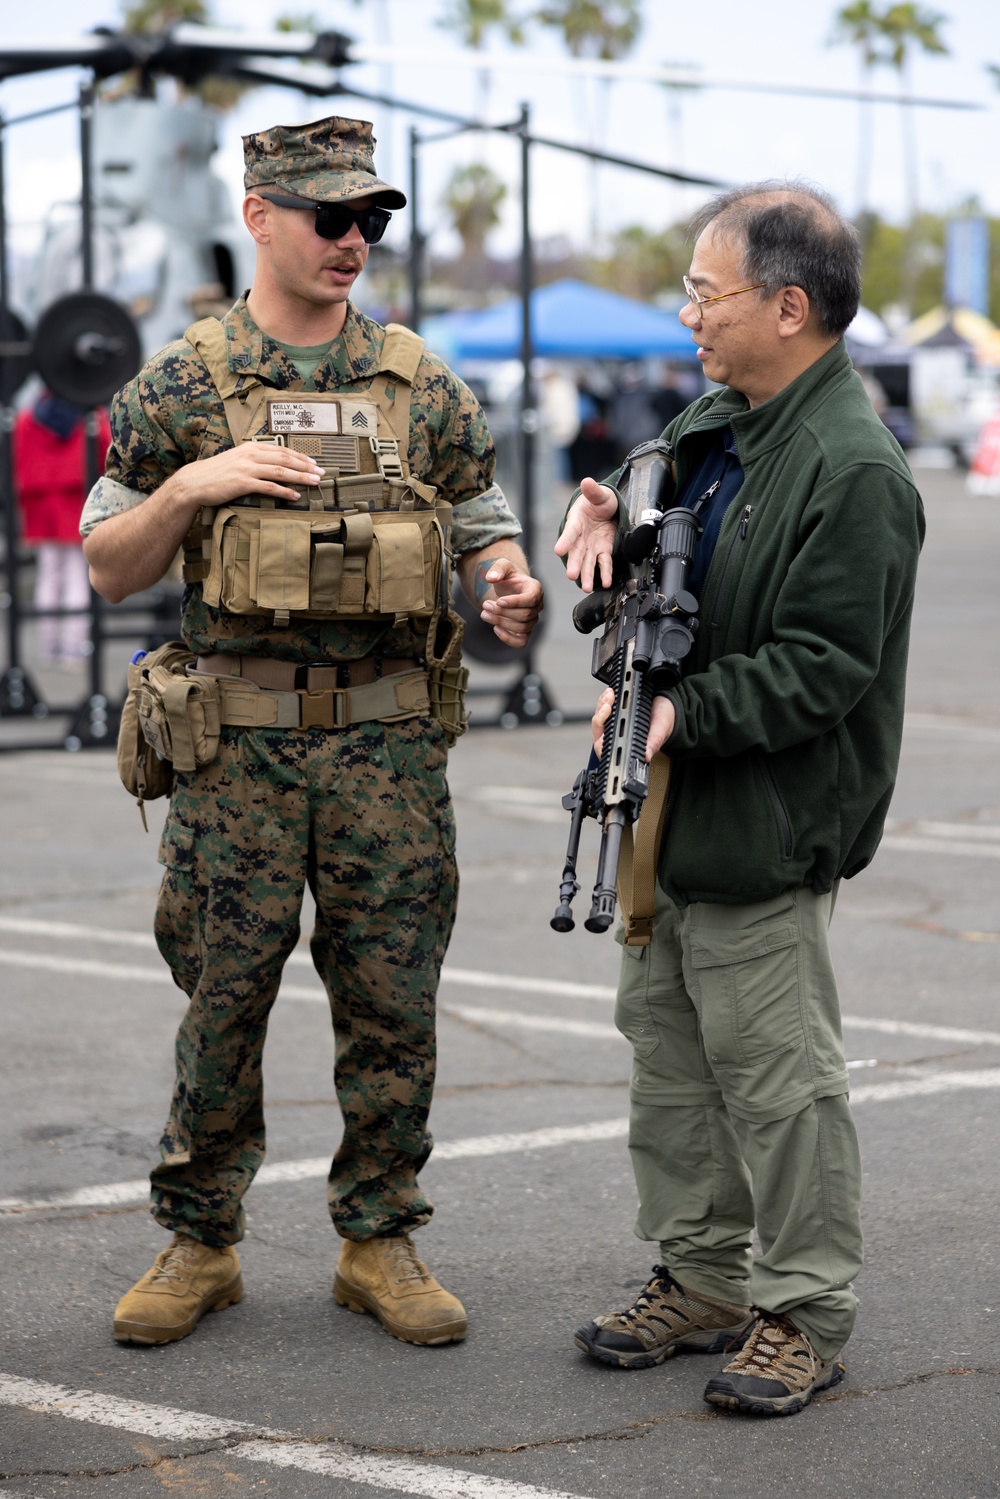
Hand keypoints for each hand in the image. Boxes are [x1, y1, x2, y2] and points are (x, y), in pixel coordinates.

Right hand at [168, 443, 323, 512]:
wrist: (194, 482)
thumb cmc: (216, 473)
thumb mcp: (236, 460)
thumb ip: (254, 460)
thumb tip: (273, 465)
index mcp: (251, 448)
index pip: (281, 450)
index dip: (300, 456)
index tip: (314, 462)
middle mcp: (250, 455)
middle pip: (285, 458)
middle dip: (306, 466)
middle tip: (322, 473)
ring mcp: (247, 468)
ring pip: (281, 471)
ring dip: (301, 477)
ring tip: (315, 482)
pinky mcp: (243, 482)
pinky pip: (269, 487)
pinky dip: (285, 491)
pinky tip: (295, 495)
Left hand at [479, 558, 543, 648]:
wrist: (506, 590)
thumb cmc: (507, 578)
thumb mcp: (502, 566)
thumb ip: (498, 568)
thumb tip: (491, 578)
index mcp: (535, 589)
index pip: (532, 599)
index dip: (515, 602)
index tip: (498, 601)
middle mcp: (538, 606)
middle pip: (525, 615)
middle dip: (502, 612)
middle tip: (485, 605)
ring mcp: (533, 620)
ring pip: (522, 628)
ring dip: (501, 622)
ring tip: (484, 614)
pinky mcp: (525, 632)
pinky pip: (521, 642)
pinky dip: (508, 638)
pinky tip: (495, 628)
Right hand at [554, 477, 618, 592]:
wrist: (607, 509)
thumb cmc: (598, 501)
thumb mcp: (598, 494)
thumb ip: (593, 491)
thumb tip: (586, 481)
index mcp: (577, 522)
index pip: (570, 533)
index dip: (564, 541)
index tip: (558, 550)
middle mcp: (581, 538)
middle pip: (576, 553)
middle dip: (574, 564)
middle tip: (571, 575)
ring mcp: (591, 547)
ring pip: (588, 563)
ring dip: (587, 575)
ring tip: (585, 587)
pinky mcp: (603, 551)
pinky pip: (604, 564)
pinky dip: (605, 574)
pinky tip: (605, 583)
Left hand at [592, 686, 674, 761]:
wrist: (668, 704)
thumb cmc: (664, 720)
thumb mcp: (661, 730)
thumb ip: (654, 742)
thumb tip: (646, 756)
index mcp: (626, 745)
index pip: (606, 749)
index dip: (601, 739)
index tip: (606, 724)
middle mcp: (618, 737)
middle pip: (598, 732)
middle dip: (600, 717)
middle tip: (609, 705)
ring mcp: (614, 725)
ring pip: (598, 718)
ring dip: (602, 705)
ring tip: (610, 696)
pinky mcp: (613, 713)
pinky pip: (601, 708)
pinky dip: (603, 699)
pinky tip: (609, 694)